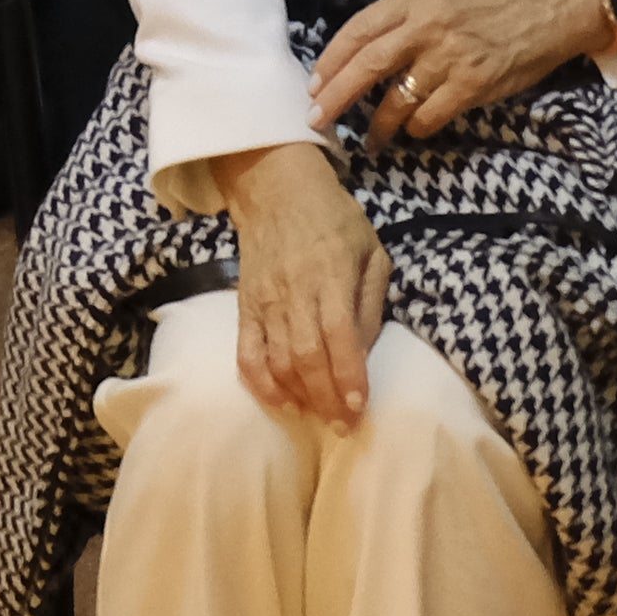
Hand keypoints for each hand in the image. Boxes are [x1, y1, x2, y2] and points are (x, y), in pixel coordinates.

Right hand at [219, 142, 388, 426]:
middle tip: (344, 426)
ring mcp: (265, 301)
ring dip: (299, 396)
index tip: (360, 408)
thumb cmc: (335, 220)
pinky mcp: (244, 308)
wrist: (277, 190)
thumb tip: (364, 351)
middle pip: (306, 356)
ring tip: (320, 416)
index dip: (348, 375)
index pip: (338, 334)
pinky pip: (247, 355)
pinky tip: (283, 402)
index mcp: (332, 273)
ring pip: (277, 361)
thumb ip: (370, 302)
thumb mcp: (372, 250)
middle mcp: (295, 291)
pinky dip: (262, 385)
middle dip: (326, 398)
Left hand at [310, 0, 616, 139]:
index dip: (331, 60)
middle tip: (316, 119)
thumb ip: (405, 18)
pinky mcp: (471, 86)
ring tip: (370, 138)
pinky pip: (428, 118)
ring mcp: (450, 57)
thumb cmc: (493, 4)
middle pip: (367, 64)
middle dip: (336, 96)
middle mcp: (428, 24)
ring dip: (377, 124)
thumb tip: (363, 56)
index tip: (314, 84)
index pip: (359, 29)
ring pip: (395, 100)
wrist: (548, 11)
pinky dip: (415, 129)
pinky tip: (414, 130)